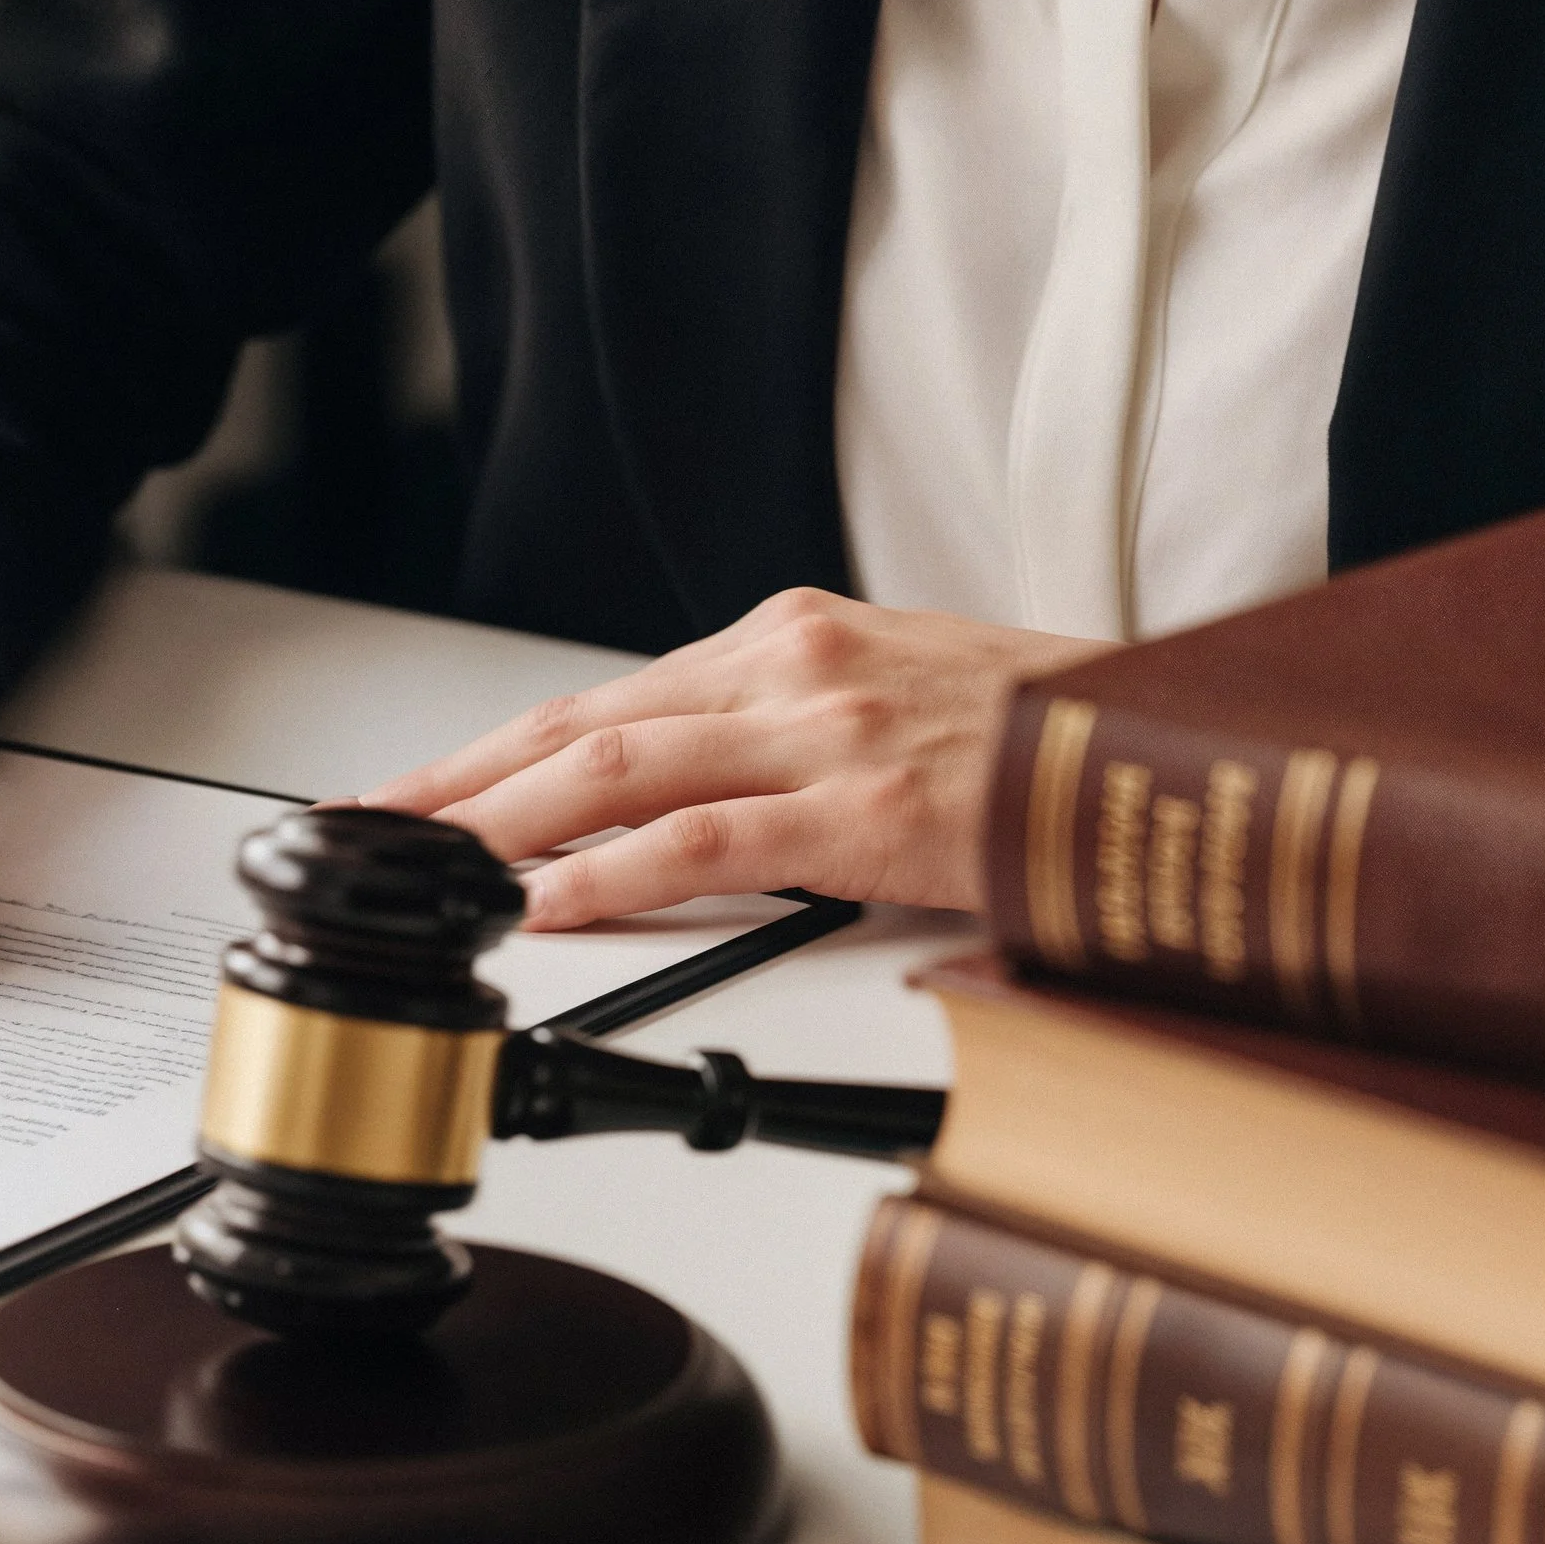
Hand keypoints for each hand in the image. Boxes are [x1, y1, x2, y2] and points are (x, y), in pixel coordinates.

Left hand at [365, 588, 1105, 923]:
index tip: (415, 790)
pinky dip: (608, 873)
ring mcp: (825, 730)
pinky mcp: (867, 808)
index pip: (606, 699)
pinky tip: (543, 902)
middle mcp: (791, 666)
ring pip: (615, 771)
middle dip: (457, 781)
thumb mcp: (900, 704)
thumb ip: (796, 739)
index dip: (494, 749)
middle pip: (580, 725)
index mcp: (793, 640)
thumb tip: (701, 805)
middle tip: (365, 827)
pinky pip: (705, 842)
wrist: (1179, 741)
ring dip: (497, 824)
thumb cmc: (1051, 739)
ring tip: (416, 865)